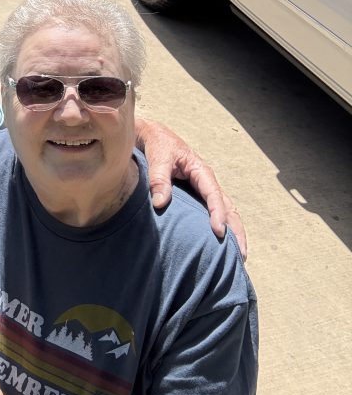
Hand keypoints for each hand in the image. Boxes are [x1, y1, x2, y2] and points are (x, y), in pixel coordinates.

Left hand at [135, 115, 246, 258]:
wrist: (152, 136)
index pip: (214, 195)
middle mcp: (207, 181)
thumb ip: (158, 179)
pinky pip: (213, 213)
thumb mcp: (158, 158)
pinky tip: (221, 246)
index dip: (217, 214)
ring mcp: (204, 189)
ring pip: (226, 212)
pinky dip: (222, 228)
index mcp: (200, 171)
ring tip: (239, 258)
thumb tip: (160, 203)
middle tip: (241, 255)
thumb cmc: (157, 145)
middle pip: (228, 207)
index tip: (219, 232)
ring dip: (233, 233)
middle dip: (236, 230)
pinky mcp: (197, 196)